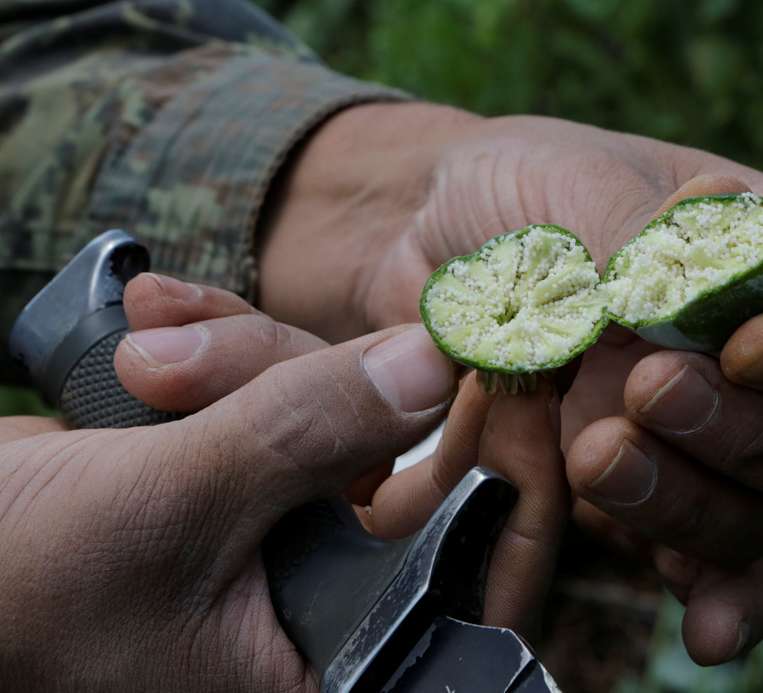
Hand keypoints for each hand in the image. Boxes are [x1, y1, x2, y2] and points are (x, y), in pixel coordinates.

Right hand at [0, 273, 562, 689]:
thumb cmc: (24, 586)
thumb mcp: (169, 510)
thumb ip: (302, 434)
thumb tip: (428, 364)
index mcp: (336, 652)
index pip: (470, 561)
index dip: (496, 464)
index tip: (491, 367)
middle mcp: (336, 592)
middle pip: (404, 455)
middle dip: (323, 383)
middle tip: (221, 349)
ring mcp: (299, 518)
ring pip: (340, 401)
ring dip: (247, 356)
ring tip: (145, 358)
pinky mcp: (259, 462)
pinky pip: (282, 383)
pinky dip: (223, 351)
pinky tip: (149, 329)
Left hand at [256, 103, 762, 663]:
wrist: (428, 246)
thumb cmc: (517, 193)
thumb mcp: (576, 184)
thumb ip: (639, 243)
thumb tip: (691, 305)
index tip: (742, 355)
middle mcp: (745, 364)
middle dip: (738, 435)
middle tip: (642, 395)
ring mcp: (695, 440)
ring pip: (755, 514)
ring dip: (688, 505)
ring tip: (591, 455)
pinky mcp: (637, 495)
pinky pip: (700, 563)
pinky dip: (710, 596)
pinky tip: (702, 629)